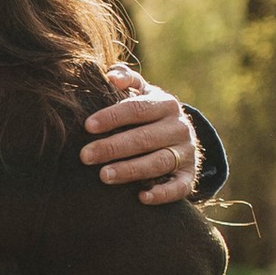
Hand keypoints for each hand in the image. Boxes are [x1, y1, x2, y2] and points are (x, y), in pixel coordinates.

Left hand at [81, 64, 201, 204]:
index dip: (112, 117)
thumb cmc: (149, 114)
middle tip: (85, 156)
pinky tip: (142, 198)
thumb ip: (127, 80)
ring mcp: (186, 152)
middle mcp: (179, 127)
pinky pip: (179, 187)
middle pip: (144, 138)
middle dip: (113, 147)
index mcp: (165, 104)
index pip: (137, 109)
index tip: (88, 126)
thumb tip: (111, 76)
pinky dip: (163, 193)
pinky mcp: (190, 175)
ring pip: (158, 162)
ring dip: (131, 170)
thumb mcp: (143, 93)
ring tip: (104, 176)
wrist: (180, 137)